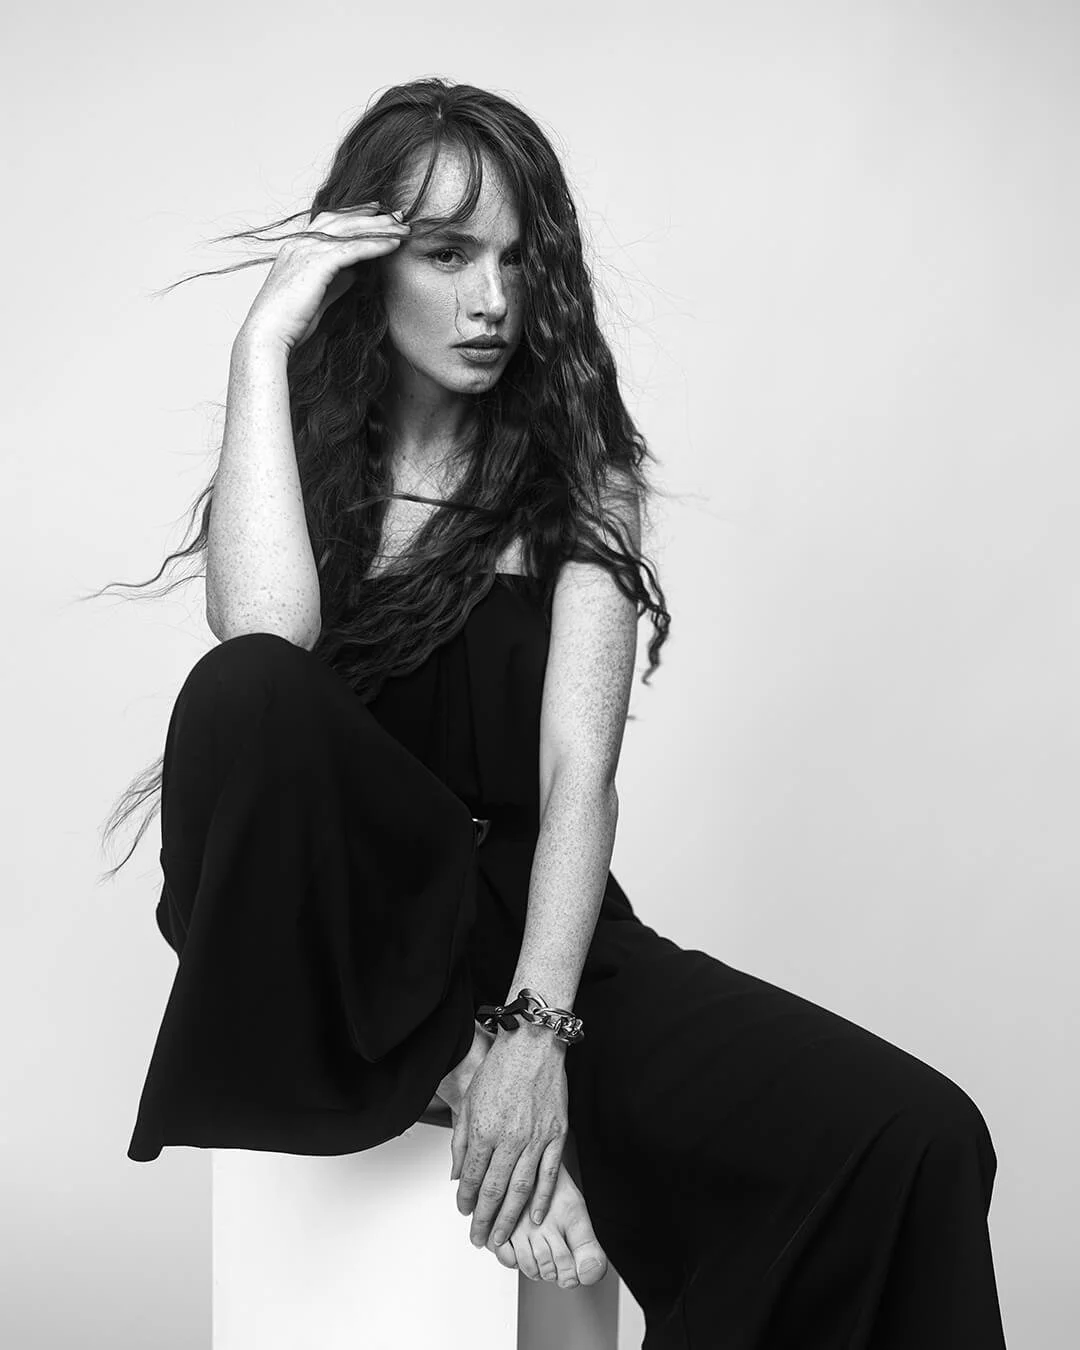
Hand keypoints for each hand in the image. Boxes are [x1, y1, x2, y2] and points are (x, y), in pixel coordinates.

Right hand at [239, 203, 411, 354]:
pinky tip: (394, 244)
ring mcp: (307, 251)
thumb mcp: (317, 295)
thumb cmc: (290, 322)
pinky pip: (353, 249)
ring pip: (350, 230)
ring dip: (380, 227)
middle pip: (343, 220)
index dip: (355, 214)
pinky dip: (375, 244)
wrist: (268, 334)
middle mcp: (300, 243)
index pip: (330, 221)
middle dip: (373, 216)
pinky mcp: (317, 265)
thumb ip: (335, 280)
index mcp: (296, 247)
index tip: (378, 212)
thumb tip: (355, 272)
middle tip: (398, 215)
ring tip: (404, 227)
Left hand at [450, 1027, 568, 1247]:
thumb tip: (458, 1173)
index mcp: (484, 1130)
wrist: (533, 1044)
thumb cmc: (501, 1067)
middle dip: (485, 1220)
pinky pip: (548, 1175)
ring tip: (502, 1237)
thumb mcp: (470, 1100)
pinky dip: (541, 1199)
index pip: (473, 1177)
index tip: (464, 1213)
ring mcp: (535, 1138)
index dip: (467, 1200)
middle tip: (480, 1238)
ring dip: (509, 1218)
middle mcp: (509, 1138)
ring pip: (520, 1189)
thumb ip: (461, 1141)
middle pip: (495, 1190)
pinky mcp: (556, 1135)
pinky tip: (533, 1216)